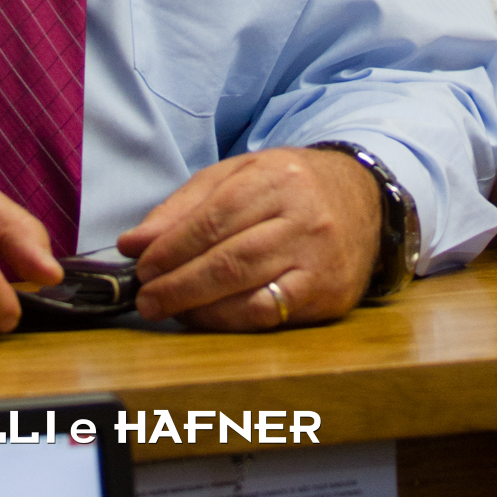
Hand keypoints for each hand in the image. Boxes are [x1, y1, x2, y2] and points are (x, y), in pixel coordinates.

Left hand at [117, 147, 380, 331]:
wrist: (361, 200)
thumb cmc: (290, 187)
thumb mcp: (239, 176)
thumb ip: (185, 206)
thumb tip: (134, 243)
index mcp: (278, 177)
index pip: (215, 217)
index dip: (173, 246)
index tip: (142, 265)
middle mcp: (304, 217)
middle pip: (230, 258)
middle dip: (179, 282)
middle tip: (146, 298)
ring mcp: (320, 259)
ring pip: (249, 290)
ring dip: (199, 307)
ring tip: (168, 310)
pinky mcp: (329, 295)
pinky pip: (270, 314)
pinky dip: (230, 320)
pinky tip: (205, 318)